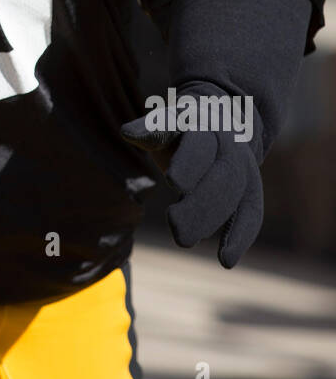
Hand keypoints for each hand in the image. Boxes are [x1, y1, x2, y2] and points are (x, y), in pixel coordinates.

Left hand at [121, 81, 263, 268]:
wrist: (218, 118)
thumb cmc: (180, 129)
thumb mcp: (165, 123)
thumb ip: (151, 130)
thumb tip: (128, 132)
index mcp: (204, 123)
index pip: (200, 142)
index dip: (189, 163)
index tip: (173, 182)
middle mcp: (228, 143)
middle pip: (223, 173)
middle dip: (200, 202)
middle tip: (173, 224)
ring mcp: (242, 165)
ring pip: (236, 193)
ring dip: (211, 219)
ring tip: (182, 240)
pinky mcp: (249, 188)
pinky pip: (250, 211)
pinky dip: (240, 236)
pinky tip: (226, 261)